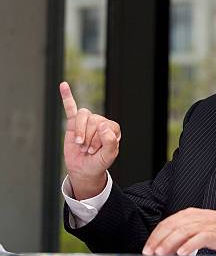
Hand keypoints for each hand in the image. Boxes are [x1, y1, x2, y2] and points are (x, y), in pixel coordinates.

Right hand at [60, 81, 120, 198]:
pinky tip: (63, 86)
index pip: (106, 125)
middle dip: (89, 138)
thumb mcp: (109, 156)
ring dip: (80, 131)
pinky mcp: (73, 124)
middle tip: (87, 150)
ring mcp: (87, 122)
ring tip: (80, 143)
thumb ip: (110, 141)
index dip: (100, 139)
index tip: (97, 152)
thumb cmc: (98, 163)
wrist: (83, 170)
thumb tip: (102, 124)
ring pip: (83, 116)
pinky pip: (70, 108)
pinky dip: (66, 96)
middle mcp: (100, 122)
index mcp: (112, 128)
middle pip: (94, 120)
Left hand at [142, 208, 215, 255]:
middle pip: (173, 226)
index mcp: (189, 215)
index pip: (167, 223)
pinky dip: (190, 244)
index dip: (155, 236)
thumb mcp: (198, 227)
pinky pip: (200, 237)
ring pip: (184, 231)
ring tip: (161, 253)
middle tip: (150, 252)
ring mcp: (206, 224)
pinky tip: (182, 252)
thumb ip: (182, 236)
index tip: (147, 248)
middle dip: (159, 240)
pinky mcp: (215, 232)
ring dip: (170, 242)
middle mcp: (196, 217)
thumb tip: (164, 249)